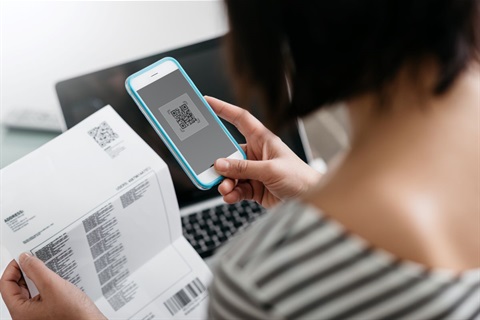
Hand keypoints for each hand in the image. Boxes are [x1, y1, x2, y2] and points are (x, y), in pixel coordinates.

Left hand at [0, 253, 105, 319]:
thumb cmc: (75, 315)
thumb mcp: (53, 286)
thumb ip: (36, 270)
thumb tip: (24, 258)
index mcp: (21, 312)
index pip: (6, 285)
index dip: (13, 268)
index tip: (23, 257)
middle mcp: (27, 315)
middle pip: (17, 288)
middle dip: (26, 271)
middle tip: (36, 258)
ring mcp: (38, 314)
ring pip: (31, 291)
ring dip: (37, 277)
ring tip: (48, 266)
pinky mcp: (50, 312)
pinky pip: (42, 295)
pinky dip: (47, 284)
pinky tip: (57, 277)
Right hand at [207, 96, 321, 207]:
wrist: (309, 201)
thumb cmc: (300, 178)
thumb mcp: (271, 170)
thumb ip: (244, 168)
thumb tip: (221, 164)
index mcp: (263, 140)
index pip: (240, 119)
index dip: (223, 109)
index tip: (207, 102)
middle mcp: (256, 153)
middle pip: (229, 152)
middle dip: (219, 162)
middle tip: (211, 168)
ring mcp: (254, 171)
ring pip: (230, 173)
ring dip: (225, 182)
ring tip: (225, 188)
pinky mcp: (253, 187)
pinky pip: (235, 188)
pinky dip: (231, 193)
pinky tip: (230, 196)